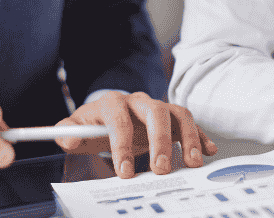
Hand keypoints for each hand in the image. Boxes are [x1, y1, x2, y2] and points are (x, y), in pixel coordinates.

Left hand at [54, 92, 217, 177]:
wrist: (108, 115)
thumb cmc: (93, 125)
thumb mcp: (76, 127)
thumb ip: (66, 132)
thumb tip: (68, 138)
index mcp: (112, 102)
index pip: (119, 119)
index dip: (122, 145)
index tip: (125, 172)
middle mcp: (138, 101)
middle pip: (154, 111)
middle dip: (160, 141)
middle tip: (161, 169)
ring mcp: (157, 107)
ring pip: (177, 113)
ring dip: (187, 137)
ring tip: (192, 162)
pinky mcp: (171, 117)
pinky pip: (189, 122)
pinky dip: (200, 136)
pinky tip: (207, 151)